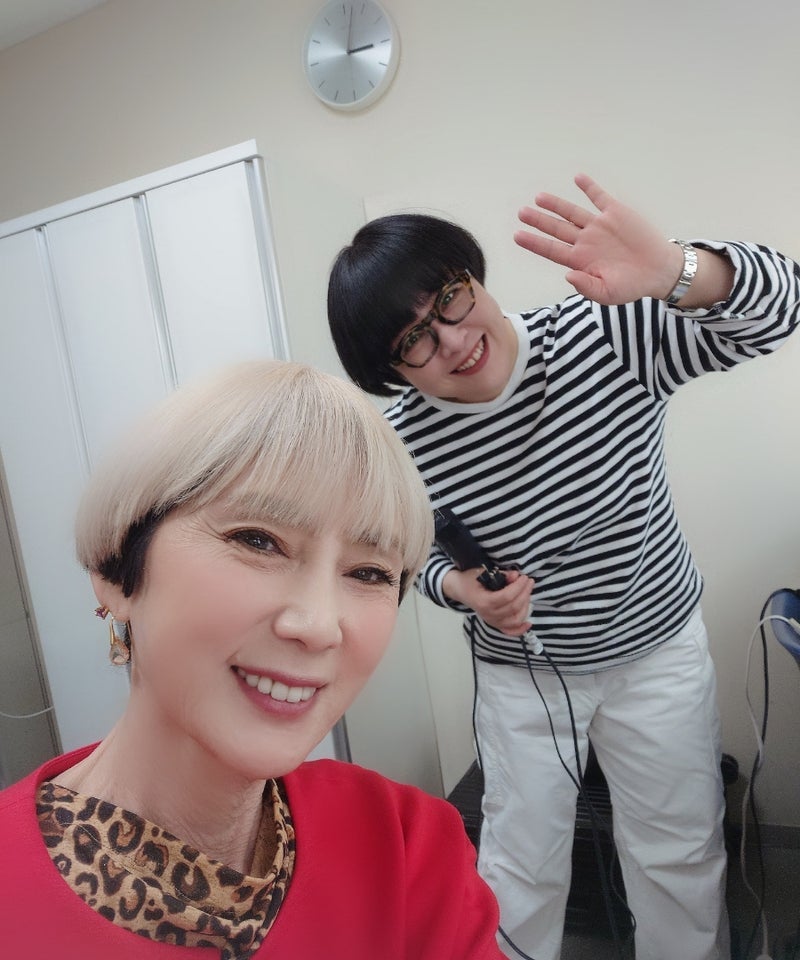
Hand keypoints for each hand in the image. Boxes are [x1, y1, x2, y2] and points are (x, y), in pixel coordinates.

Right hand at [443, 567, 533, 636]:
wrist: (459, 589)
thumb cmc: (470, 579)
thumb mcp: (483, 572)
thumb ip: (501, 575)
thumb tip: (516, 576)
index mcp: (483, 601)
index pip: (506, 597)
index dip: (518, 587)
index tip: (524, 577)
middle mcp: (488, 614)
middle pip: (513, 607)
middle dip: (525, 593)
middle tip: (529, 581)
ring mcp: (492, 621)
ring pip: (515, 619)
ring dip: (526, 606)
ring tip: (527, 593)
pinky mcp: (495, 624)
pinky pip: (510, 631)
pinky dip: (521, 629)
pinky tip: (529, 622)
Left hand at [514, 174, 683, 304]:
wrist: (658, 271)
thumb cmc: (631, 286)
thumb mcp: (607, 293)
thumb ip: (586, 286)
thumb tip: (568, 276)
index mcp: (580, 261)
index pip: (552, 250)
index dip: (534, 243)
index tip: (518, 235)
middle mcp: (585, 241)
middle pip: (557, 229)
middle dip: (539, 221)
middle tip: (521, 213)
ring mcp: (599, 226)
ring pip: (572, 212)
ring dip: (556, 204)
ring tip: (538, 197)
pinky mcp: (616, 214)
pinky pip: (599, 197)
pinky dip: (589, 188)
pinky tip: (577, 178)